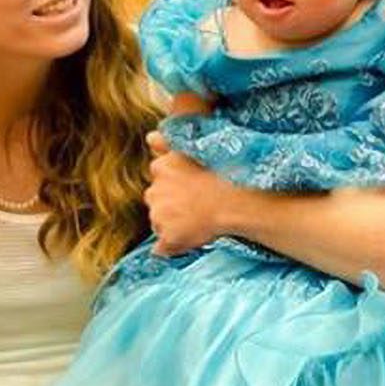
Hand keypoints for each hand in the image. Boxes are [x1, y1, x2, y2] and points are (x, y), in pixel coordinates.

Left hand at [144, 131, 234, 255]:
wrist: (234, 201)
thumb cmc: (221, 175)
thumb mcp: (193, 151)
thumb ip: (166, 144)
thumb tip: (150, 137)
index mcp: (161, 167)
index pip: (159, 178)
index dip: (175, 185)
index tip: (192, 188)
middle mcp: (154, 191)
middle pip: (156, 201)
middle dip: (170, 204)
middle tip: (196, 205)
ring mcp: (159, 215)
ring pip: (159, 223)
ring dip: (172, 224)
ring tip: (198, 221)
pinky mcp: (167, 236)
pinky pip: (162, 248)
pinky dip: (171, 247)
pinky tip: (188, 241)